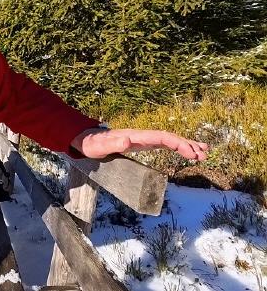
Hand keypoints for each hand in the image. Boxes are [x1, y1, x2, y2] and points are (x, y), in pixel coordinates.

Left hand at [71, 128, 208, 159]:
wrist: (87, 139)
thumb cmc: (93, 144)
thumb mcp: (100, 146)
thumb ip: (113, 143)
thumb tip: (127, 139)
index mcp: (136, 136)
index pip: (161, 137)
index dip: (177, 143)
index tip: (191, 152)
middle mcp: (142, 136)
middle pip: (169, 137)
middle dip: (187, 145)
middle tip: (203, 155)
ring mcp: (143, 139)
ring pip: (169, 140)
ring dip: (186, 146)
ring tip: (203, 153)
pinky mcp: (143, 144)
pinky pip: (164, 144)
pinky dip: (177, 147)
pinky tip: (188, 152)